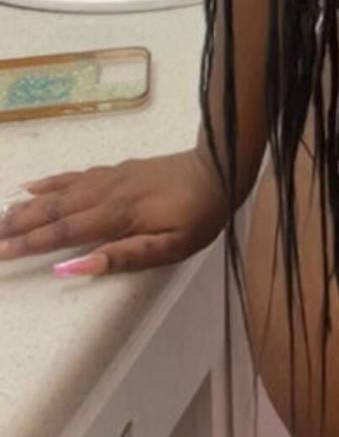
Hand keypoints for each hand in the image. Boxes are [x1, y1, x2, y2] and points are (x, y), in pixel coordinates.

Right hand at [0, 149, 230, 276]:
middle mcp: (104, 194)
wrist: (219, 168)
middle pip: (52, 212)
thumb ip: (123, 256)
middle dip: (16, 226)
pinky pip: (75, 175)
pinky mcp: (116, 170)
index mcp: (115, 216)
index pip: (62, 234)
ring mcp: (108, 178)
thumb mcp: (170, 246)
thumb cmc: (199, 214)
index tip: (0, 254)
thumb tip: (74, 268)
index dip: (29, 244)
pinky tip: (32, 186)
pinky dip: (51, 181)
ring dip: (26, 206)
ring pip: (58, 193)